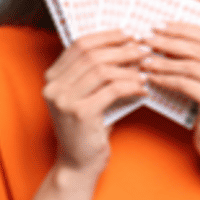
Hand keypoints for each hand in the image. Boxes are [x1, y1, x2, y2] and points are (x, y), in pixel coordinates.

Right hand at [42, 30, 146, 173]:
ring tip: (146, 69)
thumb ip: (96, 72)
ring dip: (129, 68)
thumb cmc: (88, 127)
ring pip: (103, 71)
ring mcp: (64, 100)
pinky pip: (113, 90)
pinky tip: (144, 89)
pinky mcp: (80, 114)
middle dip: (122, 49)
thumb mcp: (87, 95)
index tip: (129, 35)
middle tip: (143, 50)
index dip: (107, 37)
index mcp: (52, 77)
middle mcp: (53, 86)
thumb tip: (128, 44)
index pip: (80, 44)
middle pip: (92, 55)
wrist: (78, 163)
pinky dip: (132, 86)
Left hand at [140, 23, 199, 163]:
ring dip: (163, 61)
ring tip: (144, 59)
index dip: (182, 29)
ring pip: (189, 65)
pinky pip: (185, 83)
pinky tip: (151, 77)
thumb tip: (170, 35)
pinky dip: (165, 79)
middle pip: (198, 49)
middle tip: (146, 38)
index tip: (159, 26)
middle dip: (169, 41)